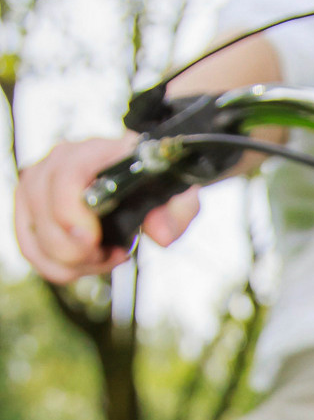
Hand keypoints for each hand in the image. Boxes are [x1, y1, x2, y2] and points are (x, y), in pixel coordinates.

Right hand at [14, 136, 200, 283]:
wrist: (138, 175)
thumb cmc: (154, 182)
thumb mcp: (178, 193)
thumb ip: (178, 211)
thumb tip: (162, 236)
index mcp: (94, 151)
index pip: (67, 177)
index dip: (72, 213)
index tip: (94, 241)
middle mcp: (57, 163)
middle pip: (46, 214)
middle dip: (78, 250)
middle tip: (113, 254)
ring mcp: (37, 185)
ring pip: (36, 238)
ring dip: (72, 262)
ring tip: (103, 257)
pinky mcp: (29, 209)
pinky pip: (30, 250)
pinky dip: (57, 267)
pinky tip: (85, 262)